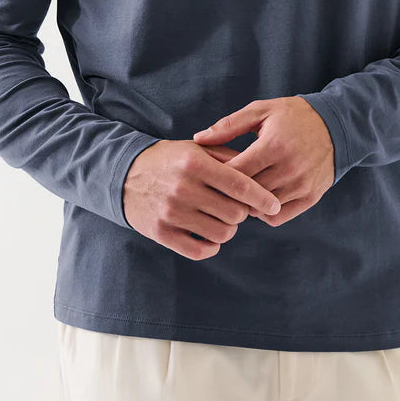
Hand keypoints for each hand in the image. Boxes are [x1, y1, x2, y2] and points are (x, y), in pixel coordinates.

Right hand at [122, 138, 281, 259]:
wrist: (124, 175)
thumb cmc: (169, 160)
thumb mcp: (196, 149)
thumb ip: (227, 157)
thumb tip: (260, 173)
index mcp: (194, 163)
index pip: (239, 185)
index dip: (261, 198)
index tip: (274, 205)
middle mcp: (183, 188)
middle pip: (235, 214)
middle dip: (241, 213)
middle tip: (235, 207)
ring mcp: (172, 213)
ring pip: (221, 234)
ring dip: (227, 229)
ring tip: (220, 218)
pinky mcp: (162, 233)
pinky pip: (200, 250)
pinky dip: (211, 246)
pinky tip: (209, 234)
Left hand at [192, 97, 334, 225]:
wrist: (336, 125)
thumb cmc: (292, 116)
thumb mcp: (261, 111)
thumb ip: (228, 125)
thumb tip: (198, 139)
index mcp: (274, 145)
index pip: (236, 173)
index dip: (218, 176)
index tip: (209, 174)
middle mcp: (290, 168)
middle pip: (247, 193)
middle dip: (229, 193)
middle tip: (218, 188)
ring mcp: (302, 185)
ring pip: (261, 208)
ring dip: (247, 203)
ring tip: (237, 193)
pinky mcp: (311, 197)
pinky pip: (279, 218)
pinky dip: (264, 213)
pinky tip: (258, 199)